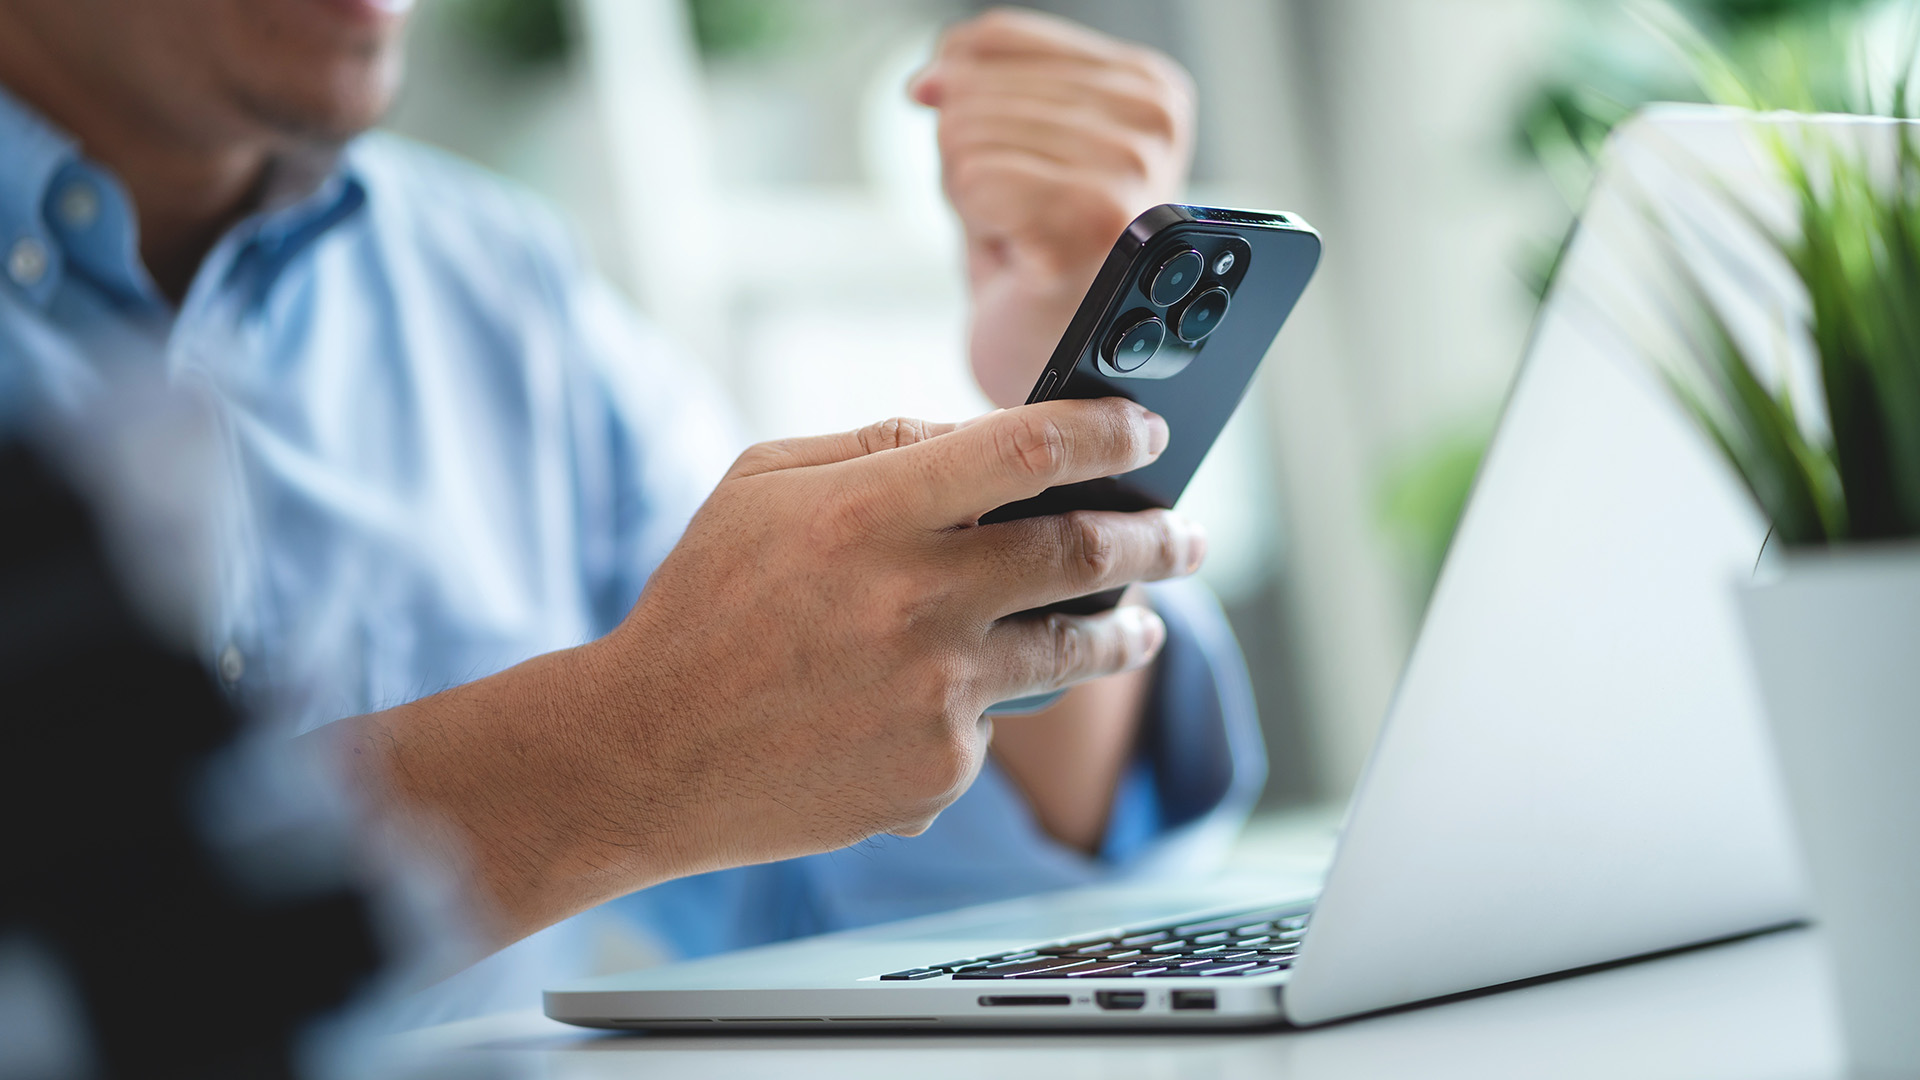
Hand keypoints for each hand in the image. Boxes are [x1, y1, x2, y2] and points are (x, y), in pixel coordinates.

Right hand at [590, 399, 1202, 872]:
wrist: (650, 752)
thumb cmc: (706, 605)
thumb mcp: (762, 484)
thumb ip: (877, 445)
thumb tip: (978, 438)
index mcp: (870, 512)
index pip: (1028, 449)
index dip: (1107, 430)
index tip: (1149, 428)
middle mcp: (917, 599)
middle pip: (1083, 552)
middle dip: (1157, 536)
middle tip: (1190, 533)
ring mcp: (936, 694)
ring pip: (1072, 648)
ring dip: (1125, 628)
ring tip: (1141, 622)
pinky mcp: (938, 770)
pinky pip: (992, 722)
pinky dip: (983, 705)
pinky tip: (936, 702)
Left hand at [910, 9, 1195, 406]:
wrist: (1058, 376)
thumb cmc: (1037, 265)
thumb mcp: (1014, 146)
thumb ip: (980, 86)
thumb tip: (929, 78)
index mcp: (1150, 89)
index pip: (993, 39)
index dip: (972, 113)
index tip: (1019, 177)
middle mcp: (1153, 122)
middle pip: (971, 88)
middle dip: (974, 163)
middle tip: (1022, 223)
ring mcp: (1129, 170)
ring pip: (965, 134)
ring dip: (976, 200)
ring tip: (1027, 242)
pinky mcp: (1089, 222)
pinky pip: (970, 180)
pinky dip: (976, 229)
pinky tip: (1022, 261)